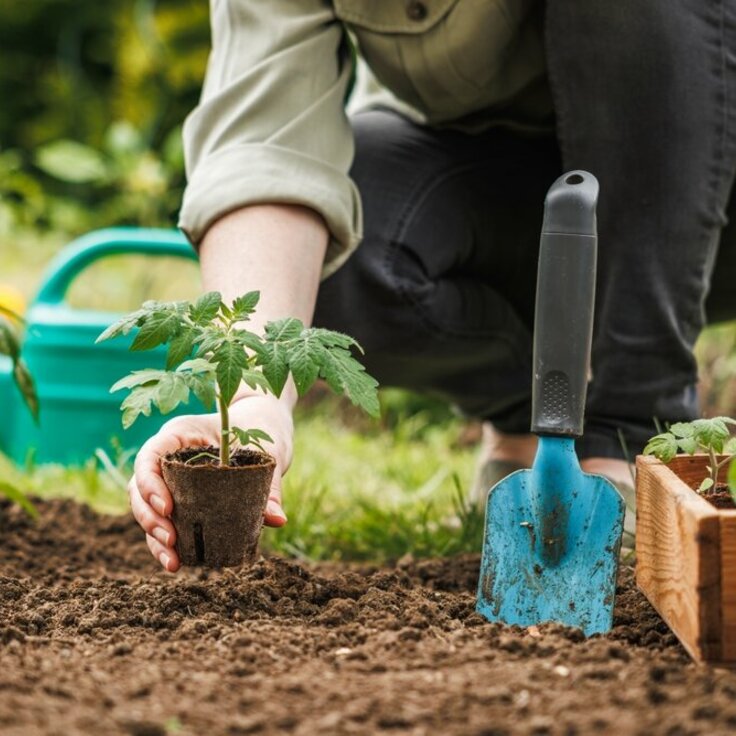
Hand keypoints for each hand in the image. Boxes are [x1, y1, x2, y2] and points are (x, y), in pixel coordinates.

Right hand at [129, 393, 293, 571]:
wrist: (262, 425)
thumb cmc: (260, 429)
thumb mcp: (267, 451)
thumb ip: (269, 485)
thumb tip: (277, 520)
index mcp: (181, 433)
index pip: (150, 455)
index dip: (151, 483)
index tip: (168, 508)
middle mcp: (168, 455)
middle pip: (141, 486)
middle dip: (149, 516)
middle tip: (171, 540)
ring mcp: (170, 477)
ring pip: (146, 507)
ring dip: (153, 536)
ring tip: (172, 561)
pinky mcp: (180, 497)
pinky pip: (164, 519)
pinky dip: (166, 542)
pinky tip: (176, 563)